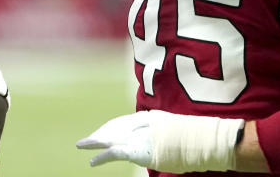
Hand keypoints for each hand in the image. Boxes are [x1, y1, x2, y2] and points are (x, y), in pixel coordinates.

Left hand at [77, 110, 243, 172]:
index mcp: (147, 117)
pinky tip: (91, 162)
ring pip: (109, 138)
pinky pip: (113, 154)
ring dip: (94, 142)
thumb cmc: (192, 137)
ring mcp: (136, 136)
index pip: (124, 121)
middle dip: (101, 133)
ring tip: (81, 145)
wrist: (197, 140)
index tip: (103, 131)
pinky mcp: (135, 150)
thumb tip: (161, 137)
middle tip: (88, 138)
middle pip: (113, 128)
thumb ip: (163, 131)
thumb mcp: (173, 129)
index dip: (112, 127)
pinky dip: (101, 158)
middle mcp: (138, 124)